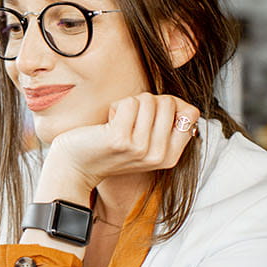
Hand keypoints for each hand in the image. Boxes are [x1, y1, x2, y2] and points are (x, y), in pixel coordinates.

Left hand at [42, 93, 200, 193]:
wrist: (75, 166)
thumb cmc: (109, 147)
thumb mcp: (146, 143)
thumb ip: (167, 127)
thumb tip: (187, 108)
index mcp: (170, 157)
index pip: (191, 113)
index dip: (169, 104)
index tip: (149, 116)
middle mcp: (158, 156)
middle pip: (168, 103)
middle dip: (145, 103)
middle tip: (128, 121)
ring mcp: (140, 148)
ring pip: (148, 100)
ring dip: (129, 105)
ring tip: (117, 123)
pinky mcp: (121, 139)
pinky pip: (129, 103)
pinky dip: (116, 106)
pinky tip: (107, 124)